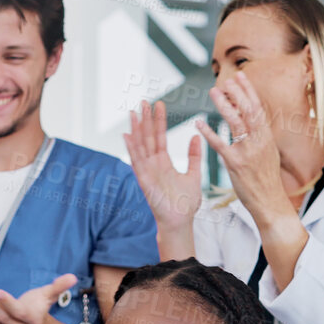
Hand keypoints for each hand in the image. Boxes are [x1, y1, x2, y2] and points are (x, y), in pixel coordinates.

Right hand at [123, 100, 202, 232]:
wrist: (180, 221)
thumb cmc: (185, 203)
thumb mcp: (194, 175)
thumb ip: (193, 156)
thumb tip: (195, 137)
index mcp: (163, 163)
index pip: (160, 137)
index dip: (159, 121)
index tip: (159, 104)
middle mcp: (153, 165)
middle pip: (148, 138)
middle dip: (146, 120)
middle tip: (144, 101)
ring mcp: (147, 172)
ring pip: (140, 146)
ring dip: (136, 129)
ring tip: (134, 112)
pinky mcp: (144, 180)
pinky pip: (137, 161)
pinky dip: (132, 148)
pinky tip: (127, 135)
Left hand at [195, 72, 292, 231]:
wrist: (270, 202)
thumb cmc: (266, 179)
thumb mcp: (268, 153)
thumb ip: (259, 136)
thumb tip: (252, 119)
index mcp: (267, 137)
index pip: (258, 108)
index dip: (248, 91)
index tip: (240, 76)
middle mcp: (259, 141)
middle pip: (248, 110)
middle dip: (237, 93)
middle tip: (225, 79)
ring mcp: (248, 152)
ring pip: (236, 123)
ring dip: (224, 105)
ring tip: (213, 92)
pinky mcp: (236, 164)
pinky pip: (220, 145)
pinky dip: (209, 132)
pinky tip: (199, 122)